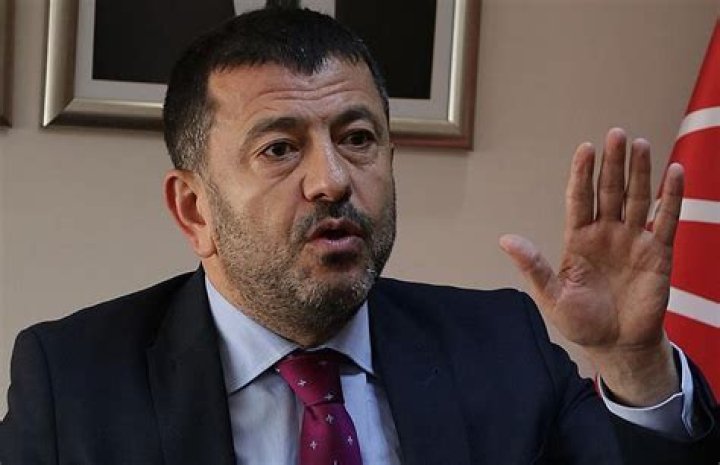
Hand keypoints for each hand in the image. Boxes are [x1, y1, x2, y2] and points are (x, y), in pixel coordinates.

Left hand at [500, 128, 682, 405]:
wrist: (615, 345)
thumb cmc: (581, 321)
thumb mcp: (551, 296)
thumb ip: (533, 266)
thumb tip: (505, 239)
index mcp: (579, 239)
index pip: (579, 198)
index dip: (582, 174)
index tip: (585, 148)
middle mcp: (606, 233)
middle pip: (610, 191)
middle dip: (612, 164)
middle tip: (615, 134)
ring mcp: (633, 240)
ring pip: (638, 198)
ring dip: (640, 172)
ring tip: (639, 144)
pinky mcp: (658, 253)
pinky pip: (666, 220)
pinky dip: (672, 197)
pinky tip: (675, 172)